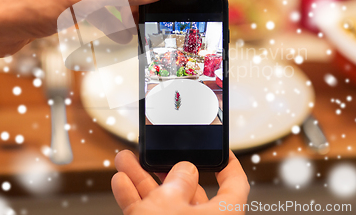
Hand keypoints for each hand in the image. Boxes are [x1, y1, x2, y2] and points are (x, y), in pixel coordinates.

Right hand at [111, 150, 249, 214]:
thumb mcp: (170, 204)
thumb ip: (178, 181)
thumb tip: (185, 170)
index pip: (235, 185)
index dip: (227, 164)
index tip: (218, 150)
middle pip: (188, 189)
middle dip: (165, 167)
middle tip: (157, 152)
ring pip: (163, 200)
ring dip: (142, 179)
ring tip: (127, 161)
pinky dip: (135, 199)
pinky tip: (121, 183)